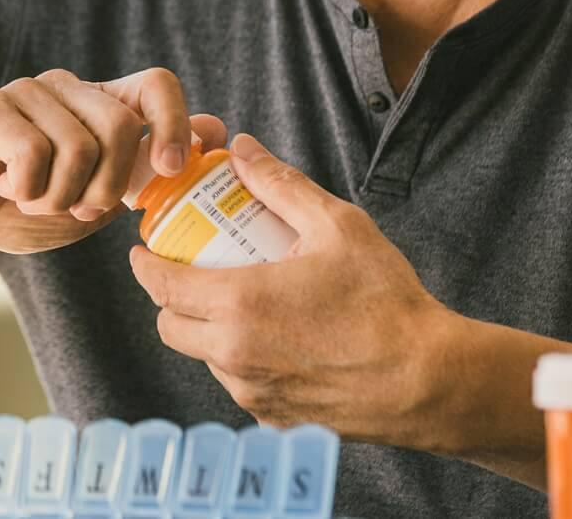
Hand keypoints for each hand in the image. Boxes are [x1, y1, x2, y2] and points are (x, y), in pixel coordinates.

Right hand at [0, 67, 224, 253]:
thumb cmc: (26, 205)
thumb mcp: (98, 195)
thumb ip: (149, 167)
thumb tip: (218, 130)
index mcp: (100, 103)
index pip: (157, 84)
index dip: (174, 123)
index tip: (171, 170)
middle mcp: (68, 88)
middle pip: (121, 126)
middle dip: (106, 188)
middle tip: (78, 209)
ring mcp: (28, 91)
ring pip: (79, 147)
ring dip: (59, 198)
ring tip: (34, 199)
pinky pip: (33, 153)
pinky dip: (26, 190)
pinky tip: (5, 189)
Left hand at [129, 132, 460, 449]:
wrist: (429, 380)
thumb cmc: (385, 301)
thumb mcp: (336, 225)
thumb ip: (280, 185)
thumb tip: (242, 150)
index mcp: (239, 304)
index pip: (161, 286)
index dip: (145, 264)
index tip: (142, 249)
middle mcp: (234, 356)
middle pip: (171, 326)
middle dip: (171, 297)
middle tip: (194, 270)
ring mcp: (252, 394)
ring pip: (204, 356)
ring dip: (208, 328)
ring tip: (245, 299)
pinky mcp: (275, 420)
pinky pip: (239, 383)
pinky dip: (243, 358)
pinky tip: (279, 336)